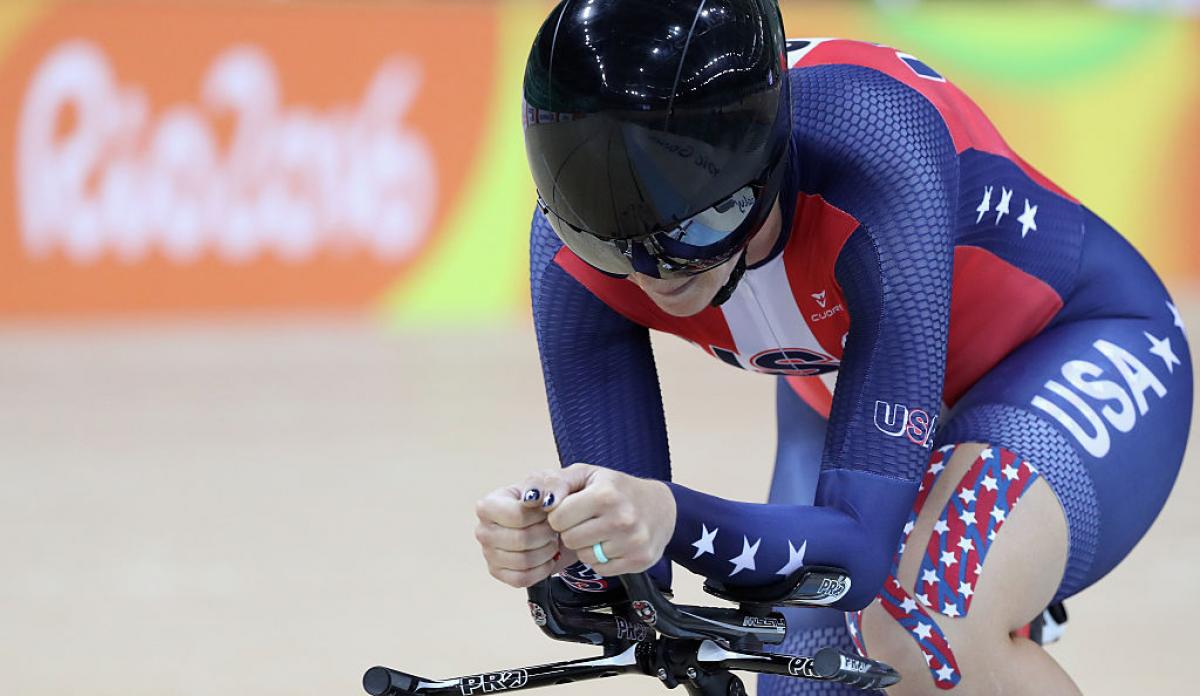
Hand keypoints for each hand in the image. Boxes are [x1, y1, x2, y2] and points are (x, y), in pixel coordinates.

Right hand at [474, 474, 577, 587]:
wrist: (551, 521)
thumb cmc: (544, 498)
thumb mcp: (548, 481)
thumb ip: (544, 484)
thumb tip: (533, 498)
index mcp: (488, 505)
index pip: (517, 516)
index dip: (540, 516)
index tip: (548, 510)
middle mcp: (483, 530)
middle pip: (521, 540)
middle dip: (545, 534)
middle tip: (553, 528)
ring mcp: (488, 554)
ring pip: (523, 561)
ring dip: (547, 552)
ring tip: (551, 540)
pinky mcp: (498, 573)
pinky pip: (522, 579)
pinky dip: (541, 570)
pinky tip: (546, 557)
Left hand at [547, 463, 675, 575]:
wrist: (662, 507)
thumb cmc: (617, 489)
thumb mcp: (587, 474)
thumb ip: (556, 482)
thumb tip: (534, 500)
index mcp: (606, 495)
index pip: (558, 518)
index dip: (560, 514)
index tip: (572, 508)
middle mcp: (622, 519)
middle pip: (569, 539)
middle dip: (572, 531)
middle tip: (587, 520)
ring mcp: (633, 542)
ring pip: (585, 556)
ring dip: (587, 546)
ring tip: (601, 530)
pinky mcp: (639, 561)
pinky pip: (601, 569)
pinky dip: (601, 559)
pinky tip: (612, 543)